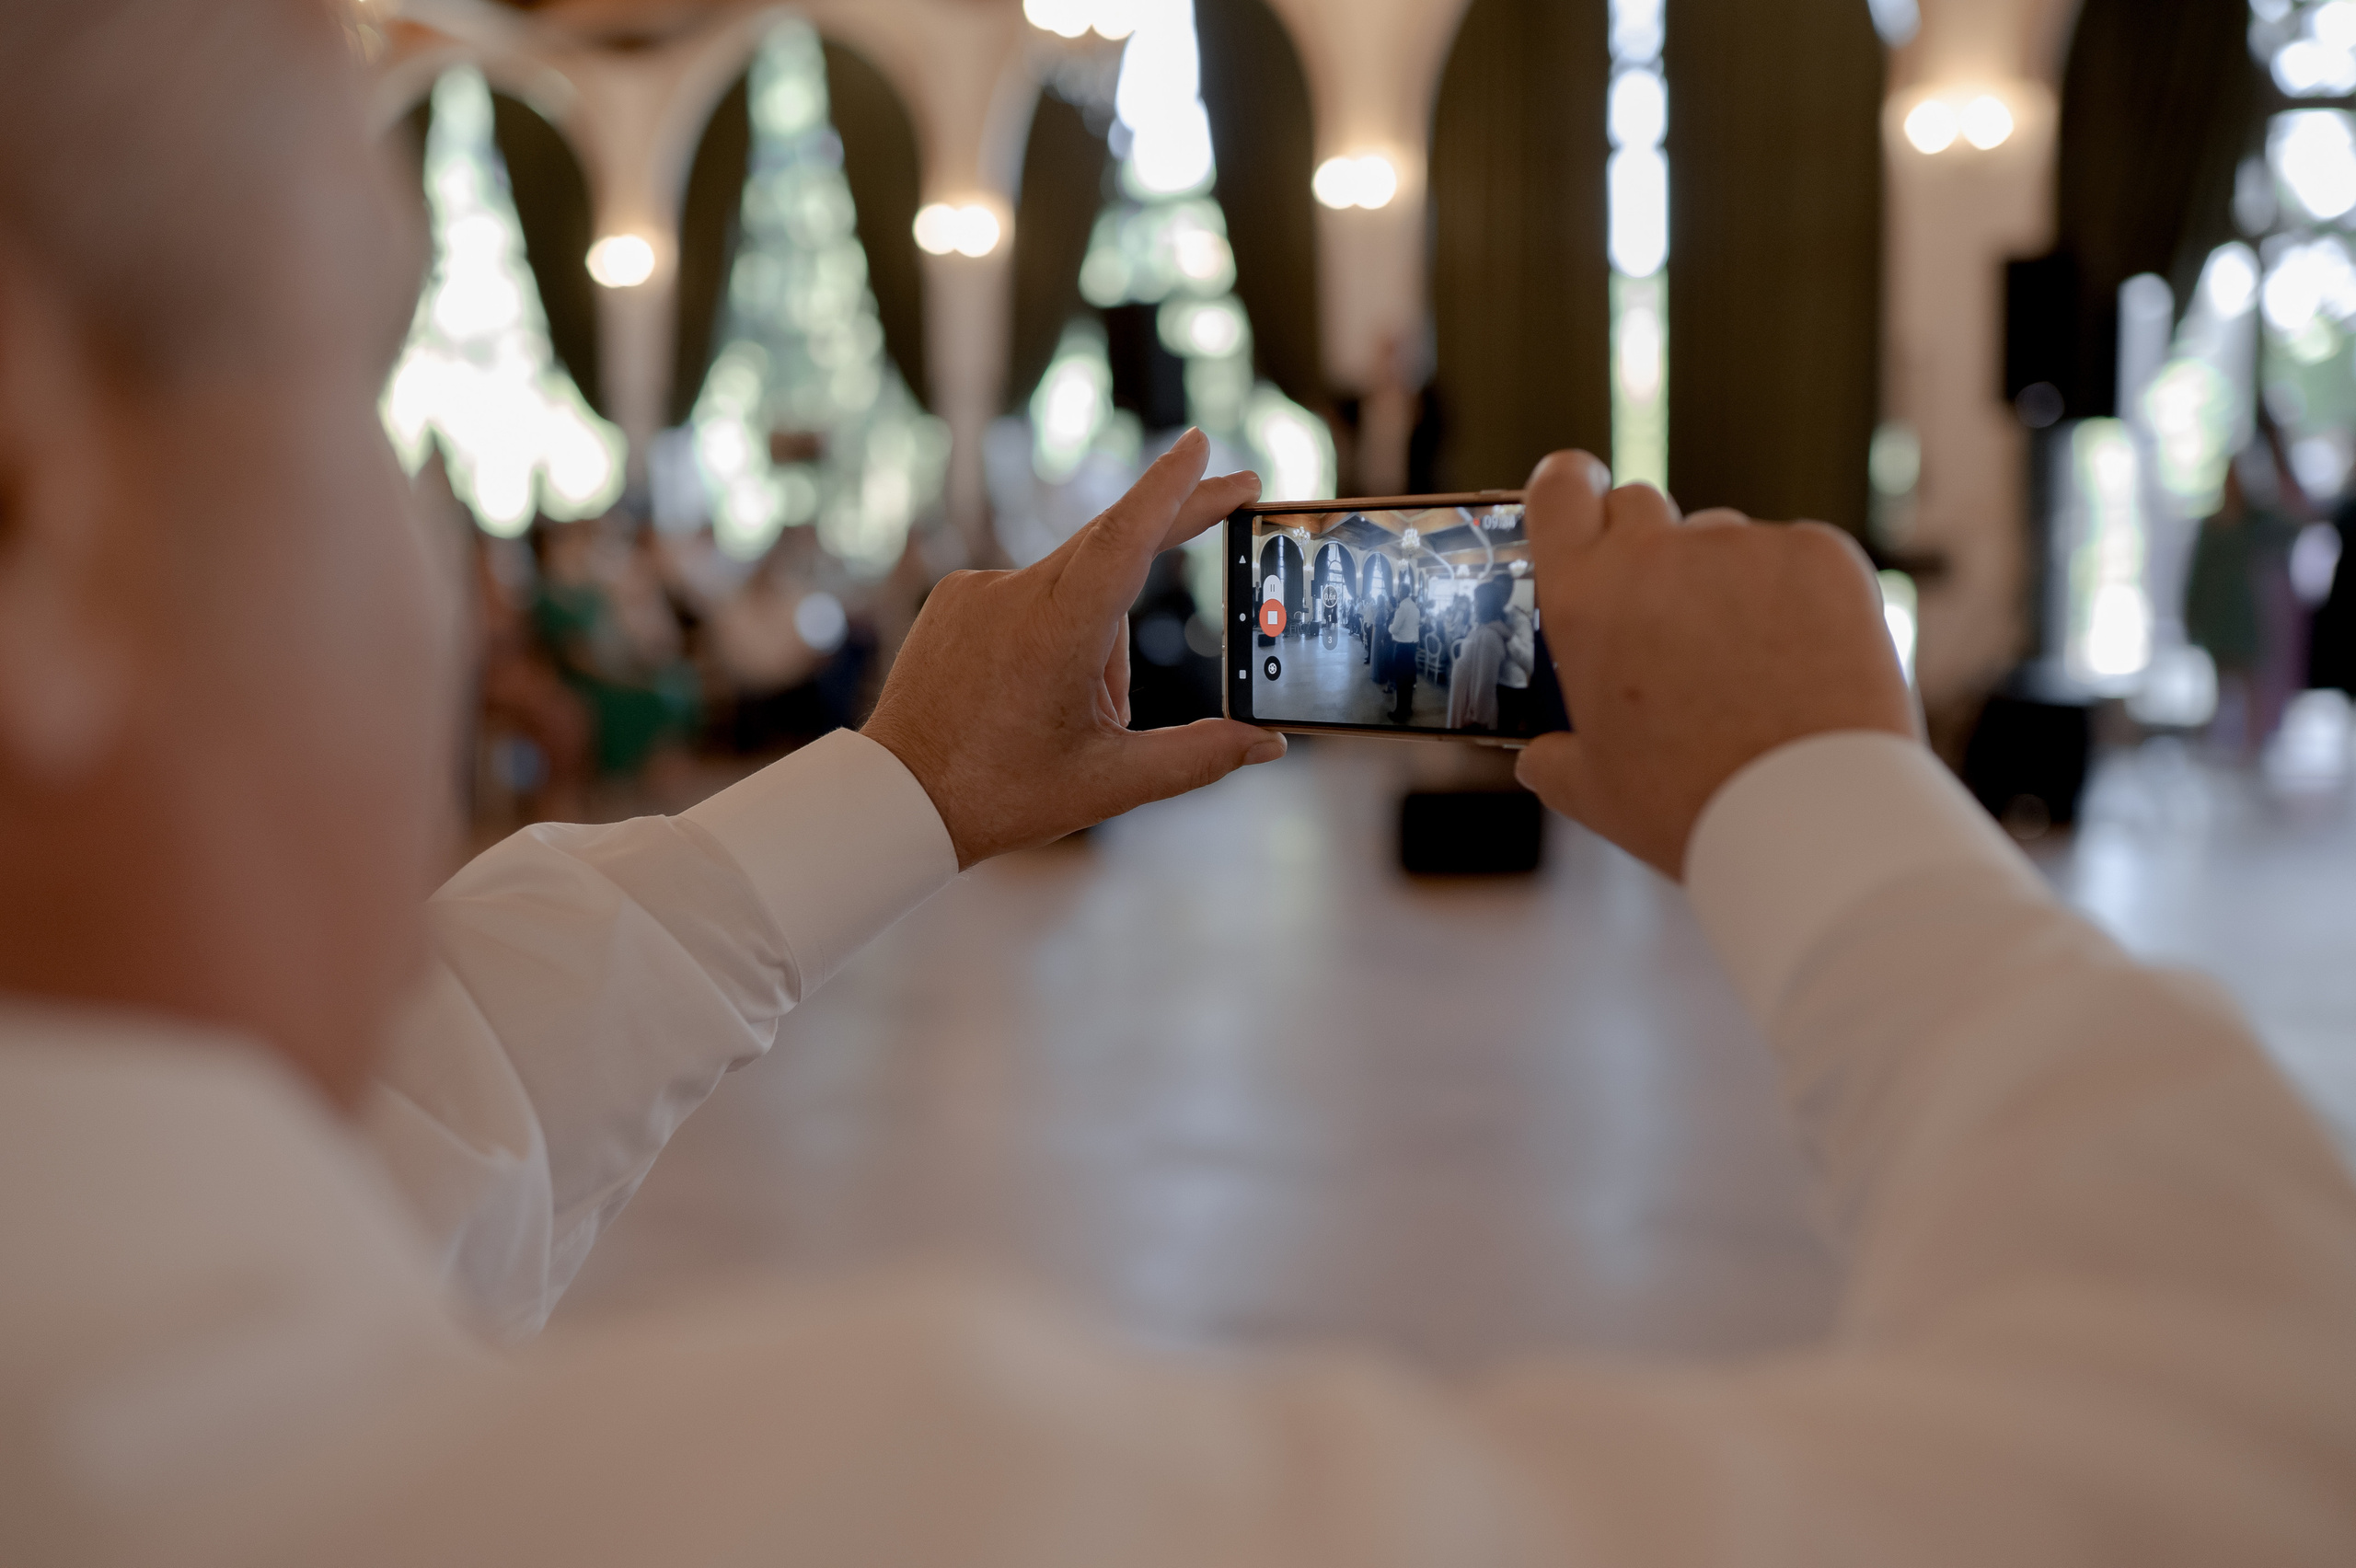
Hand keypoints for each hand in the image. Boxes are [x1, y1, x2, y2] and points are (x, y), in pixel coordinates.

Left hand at [865, 430, 1286, 868]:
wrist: (898, 797)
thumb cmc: (1002, 794)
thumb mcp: (1111, 783)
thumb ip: (1199, 757)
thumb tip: (1268, 743)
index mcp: (1058, 632)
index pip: (1126, 537)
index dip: (1172, 487)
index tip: (1201, 444)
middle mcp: (1016, 594)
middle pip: (1115, 543)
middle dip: (1173, 526)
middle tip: (1233, 492)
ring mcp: (980, 590)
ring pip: (1075, 588)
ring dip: (1098, 638)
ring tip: (1077, 718)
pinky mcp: (955, 597)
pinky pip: (1029, 597)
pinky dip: (1052, 633)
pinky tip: (1033, 695)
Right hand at [1512, 451, 1915, 879]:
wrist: (1812, 815)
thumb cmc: (1693, 807)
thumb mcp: (1594, 791)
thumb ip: (1554, 758)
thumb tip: (1540, 755)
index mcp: (1585, 598)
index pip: (1558, 488)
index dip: (1569, 488)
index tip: (1582, 496)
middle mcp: (1657, 554)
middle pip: (1639, 505)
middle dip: (1647, 547)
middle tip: (1669, 618)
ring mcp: (1744, 546)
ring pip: (1724, 540)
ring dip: (1725, 582)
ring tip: (1751, 666)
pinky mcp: (1820, 553)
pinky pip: (1795, 557)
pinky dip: (1797, 596)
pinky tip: (1804, 661)